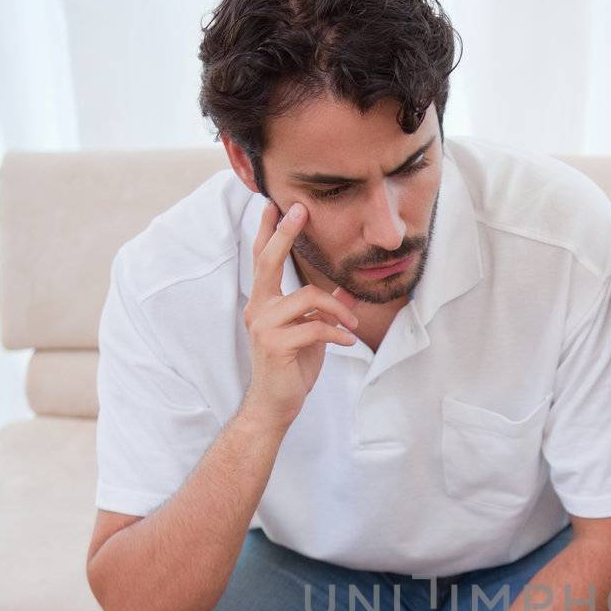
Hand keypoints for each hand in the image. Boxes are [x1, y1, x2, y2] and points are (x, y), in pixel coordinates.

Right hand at [241, 201, 359, 429]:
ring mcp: (264, 325)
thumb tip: (348, 290)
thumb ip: (326, 309)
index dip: (269, 232)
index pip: (263, 260)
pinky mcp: (276, 344)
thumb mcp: (312, 333)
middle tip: (299, 210)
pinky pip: (315, 327)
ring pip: (308, 298)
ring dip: (338, 310)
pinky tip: (347, 341)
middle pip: (269, 261)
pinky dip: (337, 333)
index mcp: (263, 302)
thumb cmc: (291, 368)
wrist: (275, 405)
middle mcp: (258, 308)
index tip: (274, 205)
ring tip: (352, 324)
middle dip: (284, 233)